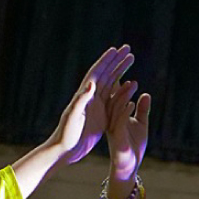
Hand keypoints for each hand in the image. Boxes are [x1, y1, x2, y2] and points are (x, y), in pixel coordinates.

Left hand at [47, 45, 131, 166]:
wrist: (66, 150)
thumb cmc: (66, 134)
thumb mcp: (73, 116)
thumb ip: (81, 99)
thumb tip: (92, 82)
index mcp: (83, 95)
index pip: (96, 73)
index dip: (105, 61)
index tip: (115, 50)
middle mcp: (90, 97)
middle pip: (106, 74)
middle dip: (116, 61)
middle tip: (128, 49)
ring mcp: (96, 106)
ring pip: (111, 83)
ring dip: (121, 70)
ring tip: (131, 59)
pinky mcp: (102, 115)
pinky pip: (114, 99)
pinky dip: (123, 90)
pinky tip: (133, 84)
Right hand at [104, 74, 150, 182]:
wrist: (129, 167)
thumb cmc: (133, 147)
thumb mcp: (141, 125)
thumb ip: (142, 110)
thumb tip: (146, 95)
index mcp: (114, 116)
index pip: (114, 96)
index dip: (118, 82)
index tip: (122, 68)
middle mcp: (110, 121)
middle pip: (112, 98)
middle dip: (118, 85)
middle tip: (127, 74)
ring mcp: (112, 129)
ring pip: (115, 108)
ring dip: (124, 96)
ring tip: (133, 84)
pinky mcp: (117, 137)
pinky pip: (119, 122)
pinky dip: (125, 111)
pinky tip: (133, 102)